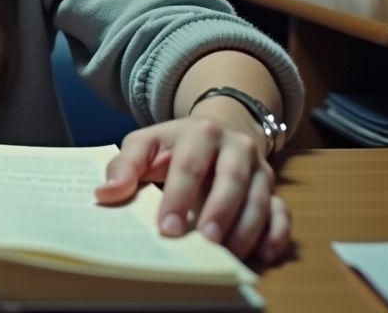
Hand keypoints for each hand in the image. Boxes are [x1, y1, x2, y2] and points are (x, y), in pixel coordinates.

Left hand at [93, 109, 290, 263]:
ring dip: (247, 228)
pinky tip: (262, 254)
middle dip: (220, 211)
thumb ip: (124, 166)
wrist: (215, 131)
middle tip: (206, 242)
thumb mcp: (145, 145)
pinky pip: (283, 211)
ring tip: (228, 255)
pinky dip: (277, 233)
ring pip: (260, 197)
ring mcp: (259, 167)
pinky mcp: (273, 188)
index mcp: (200, 132)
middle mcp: (236, 146)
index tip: (166, 228)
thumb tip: (104, 194)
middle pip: (232, 178)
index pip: (189, 165)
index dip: (178, 197)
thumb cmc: (173, 145)